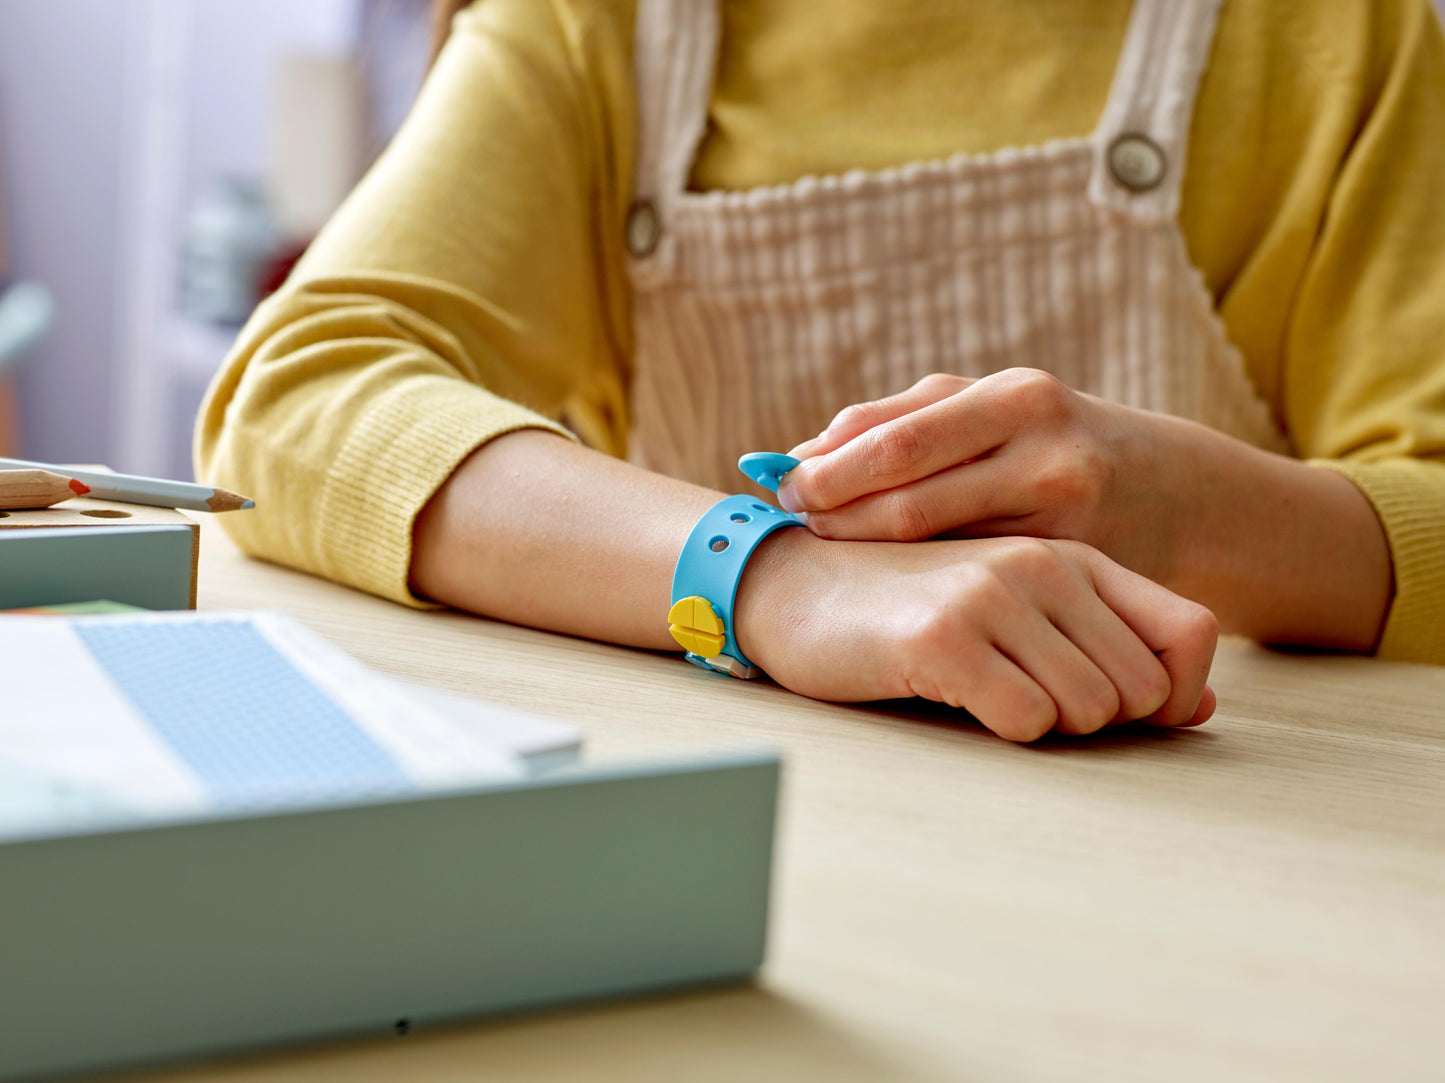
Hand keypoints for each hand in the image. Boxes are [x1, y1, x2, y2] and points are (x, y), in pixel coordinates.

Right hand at [733, 529, 1217, 742]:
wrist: (793, 588)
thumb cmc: (910, 611)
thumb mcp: (1019, 613)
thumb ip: (1106, 646)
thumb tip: (1198, 709)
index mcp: (1072, 554)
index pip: (1193, 631)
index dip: (1174, 692)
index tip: (1123, 714)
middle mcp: (1044, 564)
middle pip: (1142, 688)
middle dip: (1096, 718)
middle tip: (1025, 698)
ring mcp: (994, 593)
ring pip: (1090, 709)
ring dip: (1043, 724)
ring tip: (984, 691)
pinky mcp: (944, 634)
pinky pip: (1026, 719)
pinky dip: (1000, 729)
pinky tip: (953, 695)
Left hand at [777, 369, 1182, 583]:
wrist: (1176, 492)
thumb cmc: (1051, 439)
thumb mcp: (989, 406)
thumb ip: (898, 421)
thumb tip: (799, 452)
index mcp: (1015, 400)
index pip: (896, 443)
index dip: (828, 472)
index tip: (781, 485)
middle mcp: (1045, 456)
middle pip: (909, 503)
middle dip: (835, 515)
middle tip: (791, 522)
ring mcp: (1065, 522)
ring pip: (935, 550)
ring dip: (864, 548)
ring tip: (821, 545)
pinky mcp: (1076, 575)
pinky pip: (974, 582)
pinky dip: (916, 577)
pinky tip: (881, 578)